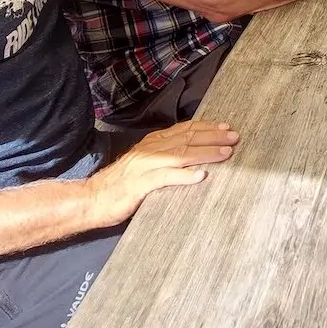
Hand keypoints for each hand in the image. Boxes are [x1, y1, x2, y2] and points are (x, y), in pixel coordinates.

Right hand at [88, 119, 238, 226]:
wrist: (91, 199)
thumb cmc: (121, 185)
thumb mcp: (145, 164)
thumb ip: (164, 158)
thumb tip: (191, 156)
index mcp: (152, 143)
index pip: (184, 130)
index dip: (206, 127)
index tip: (225, 127)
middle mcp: (150, 150)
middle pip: (187, 139)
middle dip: (213, 137)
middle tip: (235, 137)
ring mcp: (145, 166)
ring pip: (180, 155)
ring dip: (205, 153)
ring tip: (225, 153)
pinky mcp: (140, 184)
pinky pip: (165, 177)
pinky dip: (184, 176)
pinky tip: (200, 177)